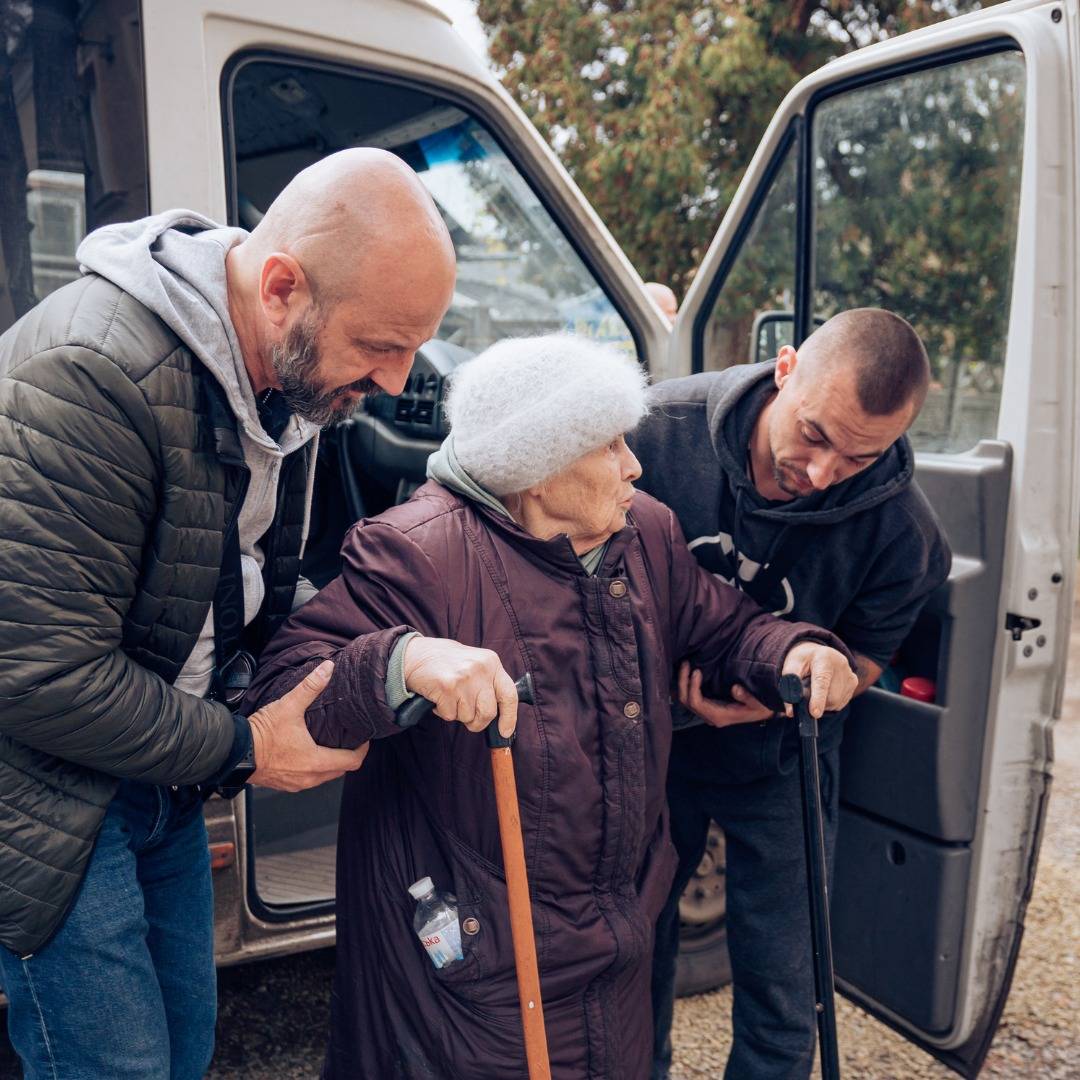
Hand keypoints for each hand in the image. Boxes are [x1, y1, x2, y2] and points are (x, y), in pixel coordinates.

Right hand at [249, 660, 368, 791]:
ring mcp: (296, 784)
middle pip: (340, 771)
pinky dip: (313, 768)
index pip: (352, 762)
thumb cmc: (261, 734)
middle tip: (348, 739)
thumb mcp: (289, 706)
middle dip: (347, 756)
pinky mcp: (284, 784)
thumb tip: (328, 669)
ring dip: (329, 763)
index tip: (363, 739)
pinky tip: (308, 753)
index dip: (362, 750)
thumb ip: (311, 687)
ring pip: (324, 777)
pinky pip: (308, 779)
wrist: (234, 752)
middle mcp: (309, 778)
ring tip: (330, 744)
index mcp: (316, 762)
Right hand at [403, 636, 517, 738]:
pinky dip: (443, 712)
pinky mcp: (447, 688)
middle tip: (465, 715)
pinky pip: (450, 715)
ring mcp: (464, 678)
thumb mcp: (473, 663)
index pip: (510, 694)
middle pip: (489, 712)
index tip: (505, 732)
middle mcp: (481, 669)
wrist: (414, 655)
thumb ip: (487, 682)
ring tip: (449, 697)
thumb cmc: (444, 662)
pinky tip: (439, 697)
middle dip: (477, 721)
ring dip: (457, 714)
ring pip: (468, 716)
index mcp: (491, 662)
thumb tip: (499, 713)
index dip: (510, 717)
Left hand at [677, 662, 772, 727]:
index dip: (692, 687)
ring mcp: (708, 713)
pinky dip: (685, 686)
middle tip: (686, 663)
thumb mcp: (758, 702)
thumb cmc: (761, 706)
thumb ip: (747, 697)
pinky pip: (690, 698)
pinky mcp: (708, 707)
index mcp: (719, 716)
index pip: (697, 703)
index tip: (696, 671)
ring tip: (685, 665)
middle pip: (687, 701)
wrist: (763, 712)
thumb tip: (735, 689)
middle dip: (683, 682)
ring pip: (686, 700)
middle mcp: (710, 717)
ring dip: (682, 683)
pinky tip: (684, 674)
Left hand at [780, 642, 857, 718]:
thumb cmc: (802, 660)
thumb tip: (790, 712)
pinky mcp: (854, 681)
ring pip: (837, 702)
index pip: (822, 681)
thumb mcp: (791, 667)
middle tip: (808, 694)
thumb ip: (789, 687)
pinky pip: (842, 702)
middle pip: (831, 697)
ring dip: (824, 703)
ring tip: (816, 689)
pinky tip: (826, 690)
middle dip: (818, 703)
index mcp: (823, 658)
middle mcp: (840, 664)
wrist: (816, 653)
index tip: (814, 713)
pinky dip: (831, 702)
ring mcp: (849, 673)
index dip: (818, 699)